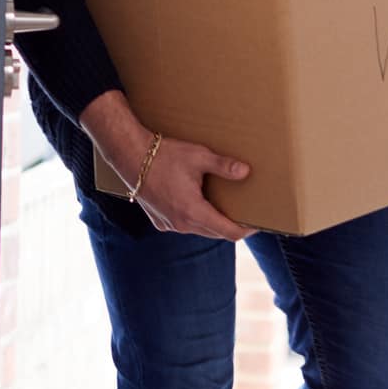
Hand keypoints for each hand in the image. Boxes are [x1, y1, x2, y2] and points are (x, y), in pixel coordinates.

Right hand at [131, 135, 252, 240]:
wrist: (130, 156)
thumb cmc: (165, 155)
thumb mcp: (198, 157)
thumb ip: (224, 166)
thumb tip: (246, 171)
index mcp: (194, 212)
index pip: (229, 232)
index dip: (247, 230)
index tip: (257, 224)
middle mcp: (182, 224)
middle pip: (216, 233)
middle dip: (231, 225)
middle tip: (243, 213)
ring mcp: (169, 224)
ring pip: (199, 230)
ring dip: (212, 221)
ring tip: (221, 206)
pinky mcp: (159, 221)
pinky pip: (183, 225)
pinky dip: (194, 218)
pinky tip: (196, 202)